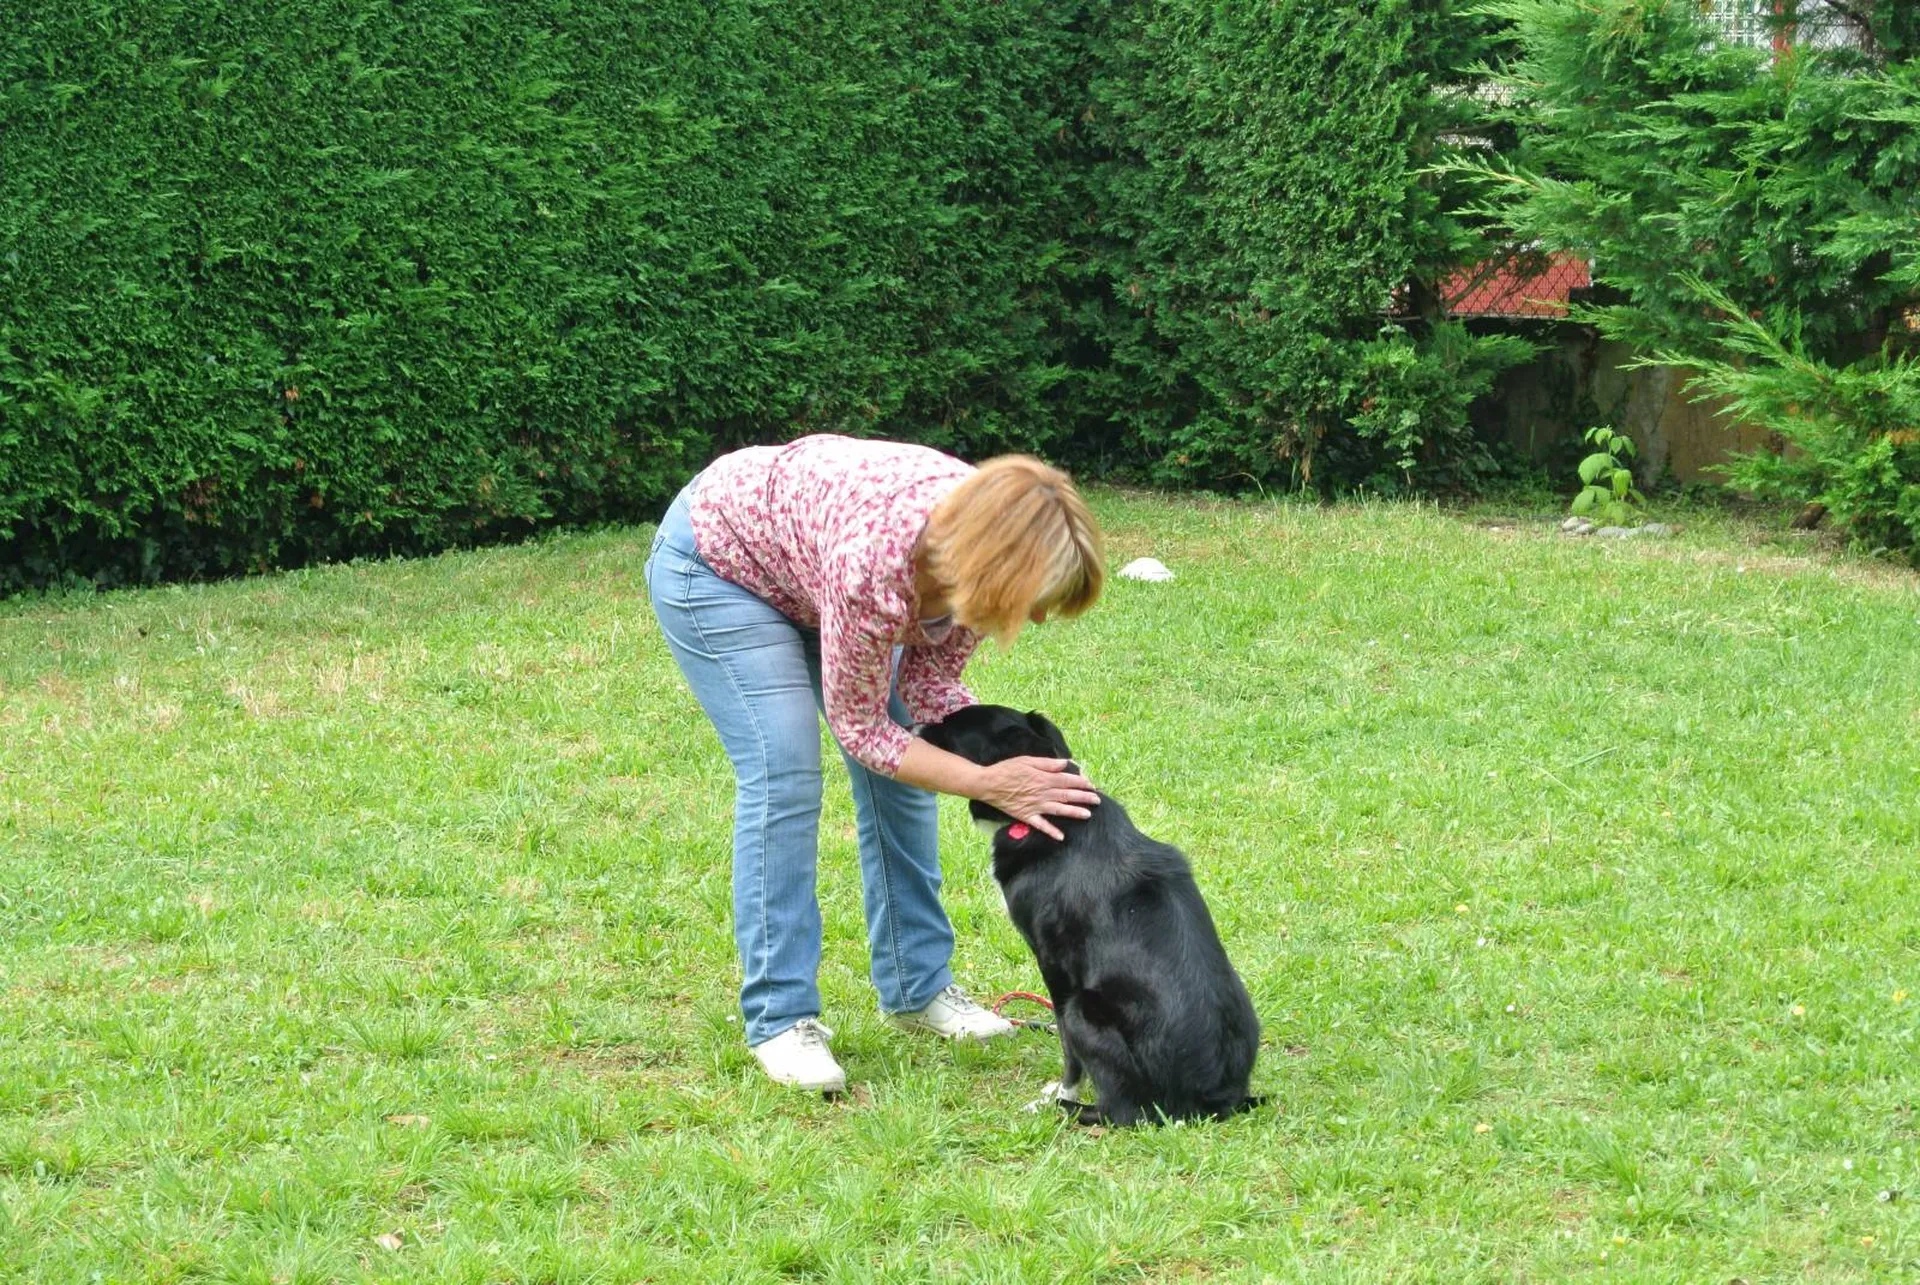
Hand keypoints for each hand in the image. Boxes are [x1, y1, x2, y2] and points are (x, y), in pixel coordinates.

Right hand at [976, 757, 1098, 841]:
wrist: (988, 784)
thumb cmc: (1007, 769)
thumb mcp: (1027, 760)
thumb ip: (1048, 763)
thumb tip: (1065, 764)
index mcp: (1043, 778)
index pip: (1067, 780)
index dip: (1081, 782)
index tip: (1092, 784)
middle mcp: (1042, 793)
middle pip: (1067, 795)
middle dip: (1084, 797)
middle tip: (1098, 800)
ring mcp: (1035, 806)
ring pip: (1059, 810)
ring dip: (1074, 812)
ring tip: (1088, 815)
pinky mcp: (1027, 815)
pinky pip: (1041, 825)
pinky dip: (1051, 831)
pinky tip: (1061, 837)